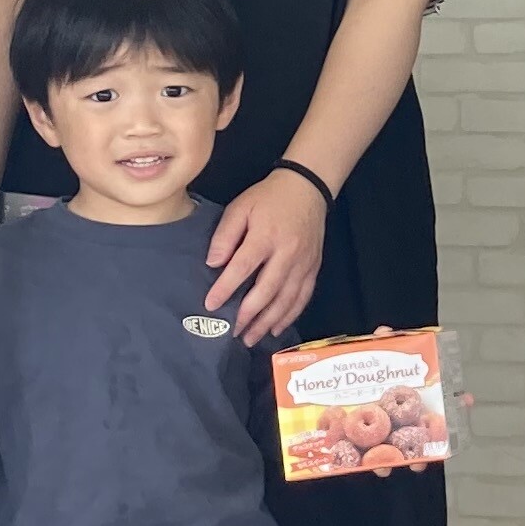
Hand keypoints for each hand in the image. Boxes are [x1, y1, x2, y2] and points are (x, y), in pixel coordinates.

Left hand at [205, 167, 326, 341]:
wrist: (307, 188)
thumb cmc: (268, 198)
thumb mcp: (241, 207)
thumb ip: (225, 235)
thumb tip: (213, 263)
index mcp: (266, 236)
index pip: (243, 268)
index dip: (226, 288)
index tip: (211, 305)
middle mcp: (287, 253)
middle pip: (266, 291)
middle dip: (248, 315)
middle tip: (232, 332)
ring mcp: (303, 263)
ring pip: (286, 300)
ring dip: (268, 322)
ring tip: (251, 338)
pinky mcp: (313, 268)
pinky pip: (302, 297)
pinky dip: (290, 316)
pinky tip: (276, 328)